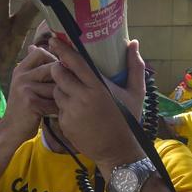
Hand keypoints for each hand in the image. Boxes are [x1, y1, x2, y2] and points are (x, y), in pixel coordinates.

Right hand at [0, 45, 59, 141]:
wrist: (11, 130)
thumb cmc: (22, 107)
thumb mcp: (23, 83)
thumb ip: (31, 67)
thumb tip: (34, 45)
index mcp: (20, 69)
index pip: (40, 52)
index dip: (54, 58)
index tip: (59, 70)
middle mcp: (21, 76)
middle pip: (52, 67)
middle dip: (62, 79)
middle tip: (65, 89)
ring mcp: (25, 89)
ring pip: (56, 86)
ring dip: (62, 95)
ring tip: (62, 103)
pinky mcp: (31, 103)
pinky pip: (54, 101)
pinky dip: (59, 108)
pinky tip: (58, 113)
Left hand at [50, 37, 145, 169]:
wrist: (117, 151)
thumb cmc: (127, 120)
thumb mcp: (136, 93)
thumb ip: (135, 66)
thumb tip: (133, 42)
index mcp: (98, 87)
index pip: (75, 62)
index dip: (62, 50)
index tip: (55, 40)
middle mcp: (82, 97)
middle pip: (58, 74)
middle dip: (58, 69)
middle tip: (65, 68)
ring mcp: (71, 111)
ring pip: (56, 90)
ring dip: (61, 88)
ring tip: (73, 91)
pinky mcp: (64, 123)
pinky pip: (58, 108)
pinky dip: (63, 105)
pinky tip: (75, 109)